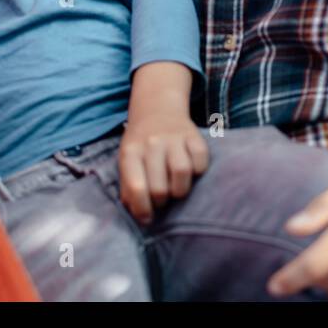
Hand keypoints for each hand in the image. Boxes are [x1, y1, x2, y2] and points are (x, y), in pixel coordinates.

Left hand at [118, 107, 209, 223]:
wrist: (157, 108)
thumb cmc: (140, 144)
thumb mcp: (126, 161)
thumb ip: (128, 187)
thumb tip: (140, 216)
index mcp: (131, 152)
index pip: (136, 187)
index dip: (142, 209)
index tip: (147, 218)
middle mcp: (152, 143)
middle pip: (160, 187)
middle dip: (161, 202)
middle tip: (161, 199)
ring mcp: (174, 138)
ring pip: (182, 174)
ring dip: (180, 189)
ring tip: (175, 188)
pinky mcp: (194, 136)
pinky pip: (201, 162)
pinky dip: (198, 171)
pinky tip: (190, 171)